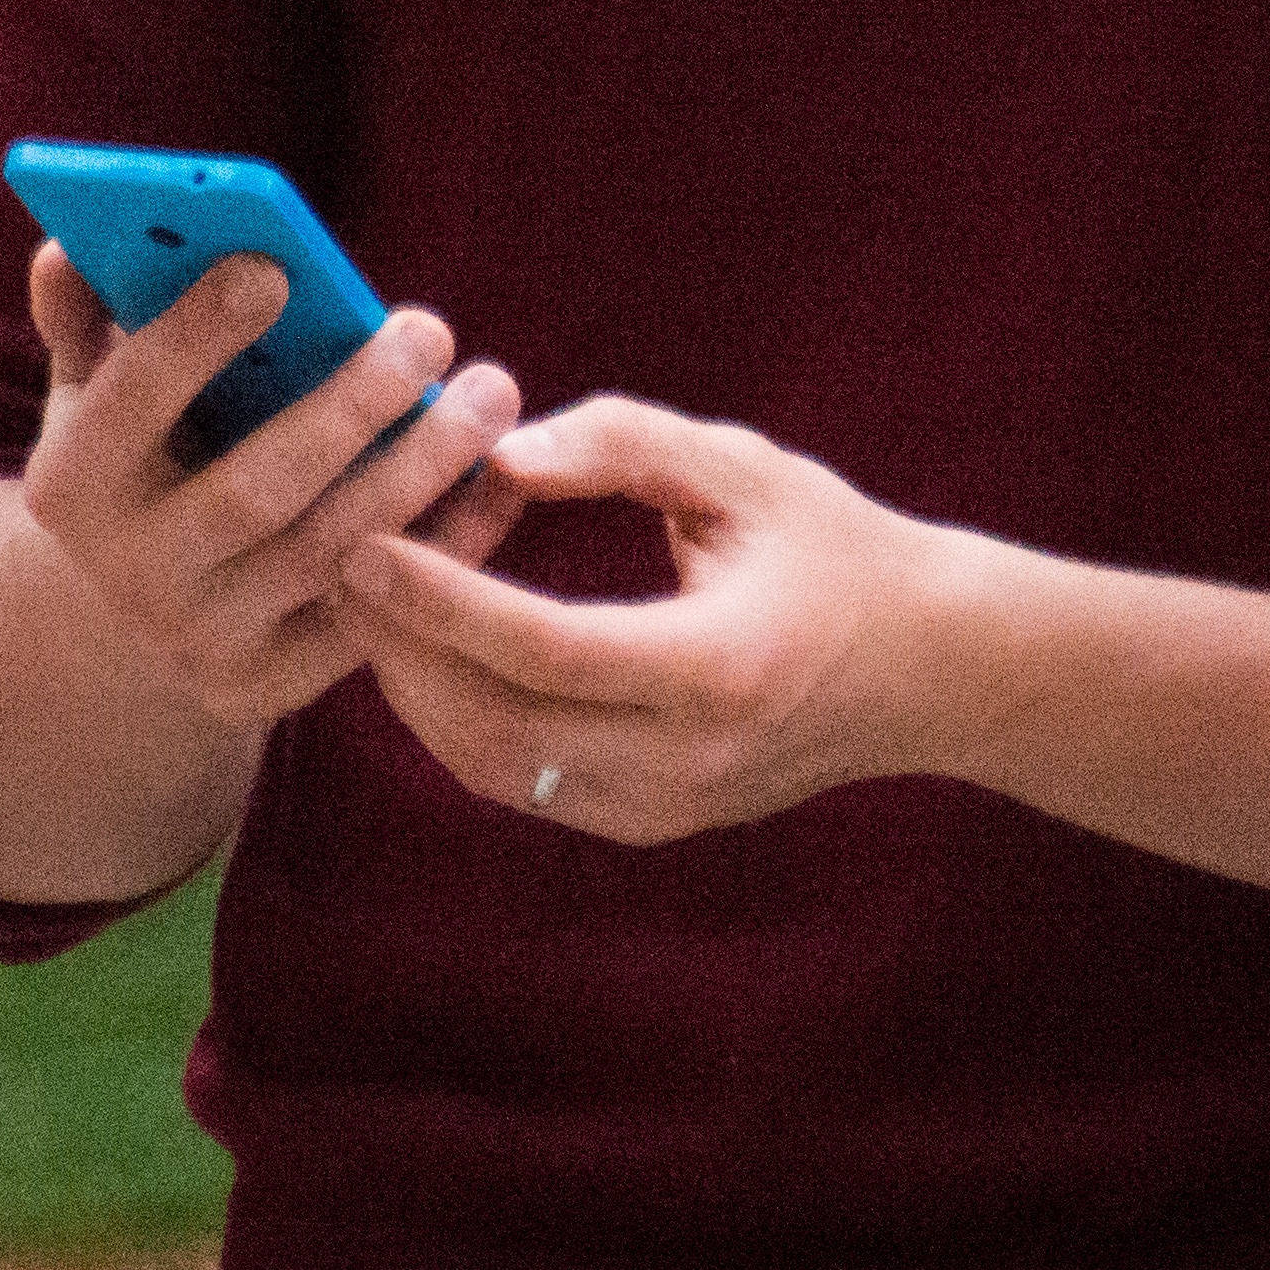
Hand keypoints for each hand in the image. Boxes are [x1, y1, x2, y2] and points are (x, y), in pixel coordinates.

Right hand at [16, 236, 526, 731]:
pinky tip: (499, 478)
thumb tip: (68, 246)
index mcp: (73, 484)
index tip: (274, 267)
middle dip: (350, 405)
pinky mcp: (272, 686)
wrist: (138, 616)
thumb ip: (85, 316)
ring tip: (489, 393)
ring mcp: (203, 640)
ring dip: (422, 468)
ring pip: (333, 551)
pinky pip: (380, 616)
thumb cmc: (140, 460)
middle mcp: (131, 573)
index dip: (197, 336)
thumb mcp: (94, 393)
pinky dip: (450, 546)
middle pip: (255, 488)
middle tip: (428, 329)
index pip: (131, 403)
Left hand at [331, 395, 946, 840]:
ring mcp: (668, 808)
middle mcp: (688, 761)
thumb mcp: (742, 468)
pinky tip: (434, 657)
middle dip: (400, 650)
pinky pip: (526, 785)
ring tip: (373, 608)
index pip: (542, 650)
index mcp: (717, 670)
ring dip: (419, 693)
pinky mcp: (653, 825)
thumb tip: (500, 455)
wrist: (929, 668)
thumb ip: (620, 444)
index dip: (441, 602)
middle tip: (340, 565)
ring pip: (496, 770)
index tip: (364, 545)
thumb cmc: (835, 548)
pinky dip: (463, 724)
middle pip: (496, 726)